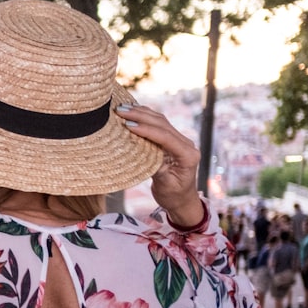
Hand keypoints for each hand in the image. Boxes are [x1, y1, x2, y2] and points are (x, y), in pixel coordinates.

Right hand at [116, 103, 203, 226]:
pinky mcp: (171, 140)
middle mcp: (186, 144)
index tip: (128, 125)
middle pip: (162, 124)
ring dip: (141, 112)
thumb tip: (141, 153)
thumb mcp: (165, 185)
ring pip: (160, 120)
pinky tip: (132, 110)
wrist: (182, 199)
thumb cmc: (173, 196)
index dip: (147, 130)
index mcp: (187, 155)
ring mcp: (179, 140)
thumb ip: (157, 168)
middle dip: (141, 116)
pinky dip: (145, 116)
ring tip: (122, 108)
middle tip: (120, 111)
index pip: (166, 138)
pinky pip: (158, 124)